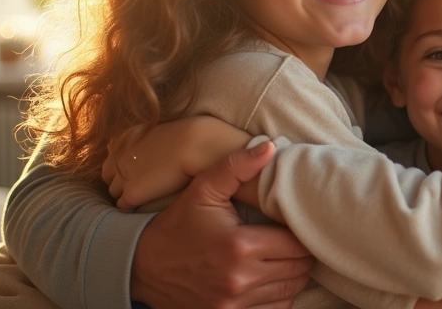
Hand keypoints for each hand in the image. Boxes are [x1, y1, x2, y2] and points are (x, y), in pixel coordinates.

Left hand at [102, 116, 250, 209]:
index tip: (137, 169)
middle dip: (120, 180)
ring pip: (114, 191)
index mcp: (123, 139)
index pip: (112, 157)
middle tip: (140, 184)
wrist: (195, 144)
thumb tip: (156, 144)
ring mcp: (122, 176)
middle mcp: (117, 157)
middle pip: (109, 175)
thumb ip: (149, 137)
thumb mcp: (162, 128)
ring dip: (126, 194)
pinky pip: (123, 205)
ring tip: (144, 196)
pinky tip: (145, 205)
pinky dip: (132, 206)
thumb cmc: (188, 135)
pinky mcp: (132, 193)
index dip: (124, 165)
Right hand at [131, 140, 313, 308]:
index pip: (296, 243)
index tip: (291, 223)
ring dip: (292, 274)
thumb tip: (269, 147)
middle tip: (290, 238)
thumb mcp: (202, 190)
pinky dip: (279, 295)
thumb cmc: (177, 224)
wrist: (141, 266)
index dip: (299, 231)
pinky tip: (270, 279)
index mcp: (239, 245)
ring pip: (290, 290)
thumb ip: (236, 167)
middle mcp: (240, 279)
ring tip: (282, 256)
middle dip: (300, 252)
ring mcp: (234, 303)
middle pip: (298, 268)